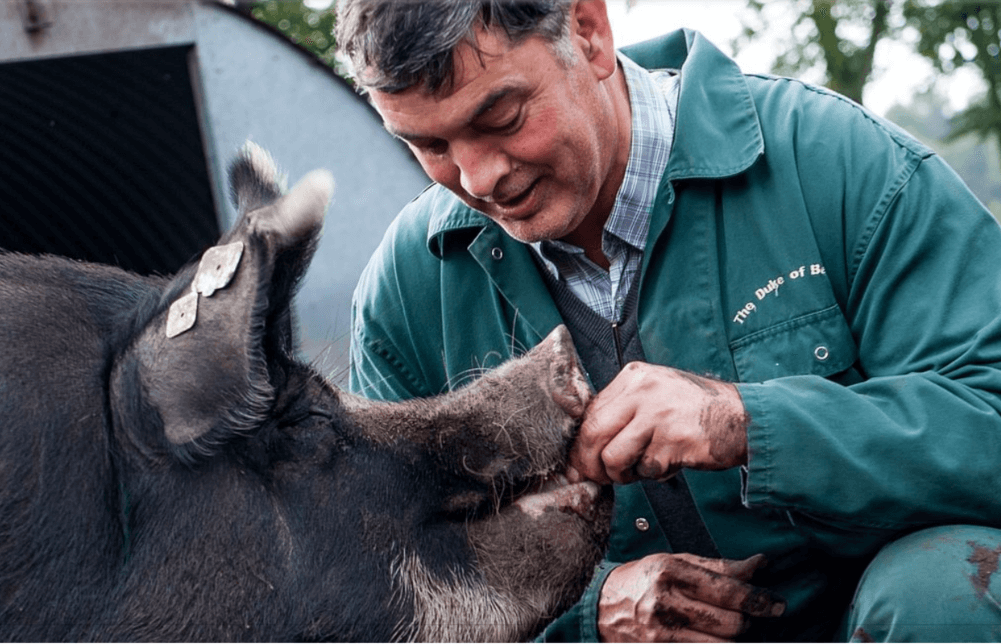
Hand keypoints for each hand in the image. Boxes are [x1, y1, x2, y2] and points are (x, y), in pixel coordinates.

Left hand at [568, 363, 748, 483]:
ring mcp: (658, 414)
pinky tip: (669, 463)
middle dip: (589, 464)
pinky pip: (646, 469)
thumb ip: (622, 413)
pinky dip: (654, 475)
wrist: (742, 417)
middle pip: (593, 433)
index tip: (578, 463)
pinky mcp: (674, 440)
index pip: (590, 412)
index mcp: (633, 376)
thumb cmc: (694, 411)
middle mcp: (643, 390)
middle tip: (596, 478)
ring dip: (621, 474)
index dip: (580, 443)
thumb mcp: (654, 395)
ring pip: (614, 457)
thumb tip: (583, 449)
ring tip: (638, 471)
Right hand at [598, 553, 784, 641]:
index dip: (758, 599)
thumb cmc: (641, 580)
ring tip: (736, 628)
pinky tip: (720, 639)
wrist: (599, 608)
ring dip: (736, 638)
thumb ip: (717, 567)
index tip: (777, 603)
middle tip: (755, 616)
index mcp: (669, 572)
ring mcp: (660, 634)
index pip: (726, 590)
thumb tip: (759, 565)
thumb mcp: (674, 562)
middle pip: (730, 623)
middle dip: (749, 621)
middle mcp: (664, 603)